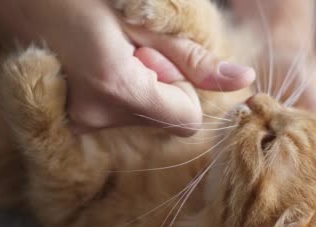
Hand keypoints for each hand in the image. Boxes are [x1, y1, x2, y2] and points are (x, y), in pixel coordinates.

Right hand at [0, 0, 254, 135]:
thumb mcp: (143, 17)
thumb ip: (193, 57)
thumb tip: (244, 80)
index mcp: (118, 89)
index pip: (187, 118)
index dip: (183, 85)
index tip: (157, 54)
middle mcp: (98, 117)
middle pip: (163, 116)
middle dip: (160, 82)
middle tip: (127, 44)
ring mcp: (80, 121)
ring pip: (141, 114)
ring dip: (138, 84)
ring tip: (106, 48)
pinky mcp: (72, 119)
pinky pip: (117, 112)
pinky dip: (118, 90)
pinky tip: (94, 61)